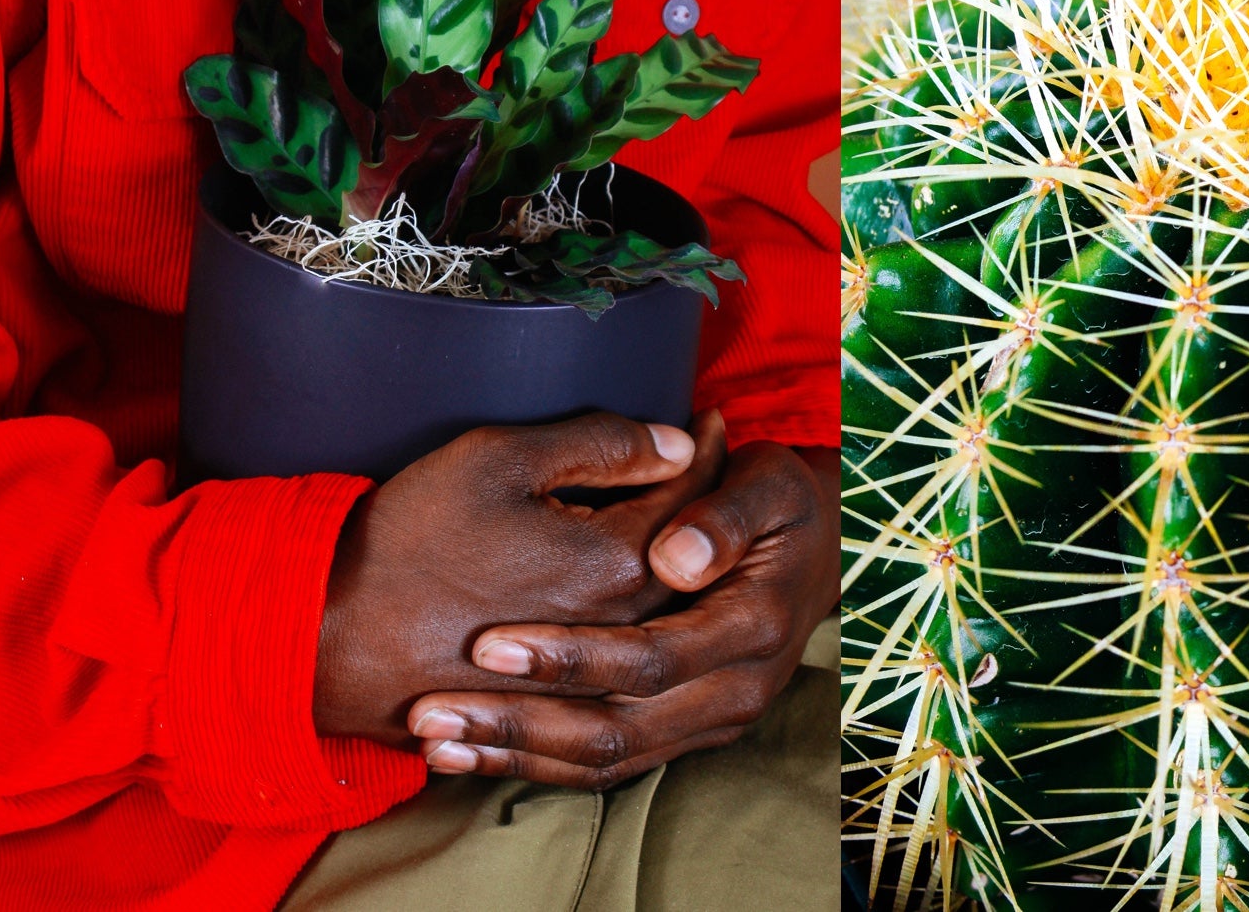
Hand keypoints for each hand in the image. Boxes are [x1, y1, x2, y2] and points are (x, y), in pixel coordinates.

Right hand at [313, 412, 722, 747]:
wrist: (330, 639)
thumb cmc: (409, 539)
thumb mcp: (498, 461)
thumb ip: (598, 444)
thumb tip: (677, 444)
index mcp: (613, 565)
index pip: (693, 499)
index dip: (709, 452)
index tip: (716, 423)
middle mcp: (616, 627)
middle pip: (691, 560)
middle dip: (708, 507)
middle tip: (711, 464)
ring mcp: (589, 672)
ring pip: (665, 614)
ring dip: (685, 563)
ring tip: (687, 518)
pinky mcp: (557, 699)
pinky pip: (626, 656)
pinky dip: (647, 617)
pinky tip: (644, 587)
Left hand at [405, 425, 840, 788]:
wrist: (815, 544)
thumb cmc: (775, 501)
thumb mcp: (767, 482)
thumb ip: (722, 515)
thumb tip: (672, 557)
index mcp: (752, 628)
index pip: (649, 659)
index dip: (569, 656)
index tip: (489, 642)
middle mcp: (735, 691)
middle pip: (616, 730)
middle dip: (518, 723)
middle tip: (433, 712)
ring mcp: (709, 721)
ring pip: (605, 761)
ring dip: (516, 753)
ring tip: (436, 739)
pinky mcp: (683, 732)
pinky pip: (607, 767)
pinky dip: (536, 764)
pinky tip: (471, 755)